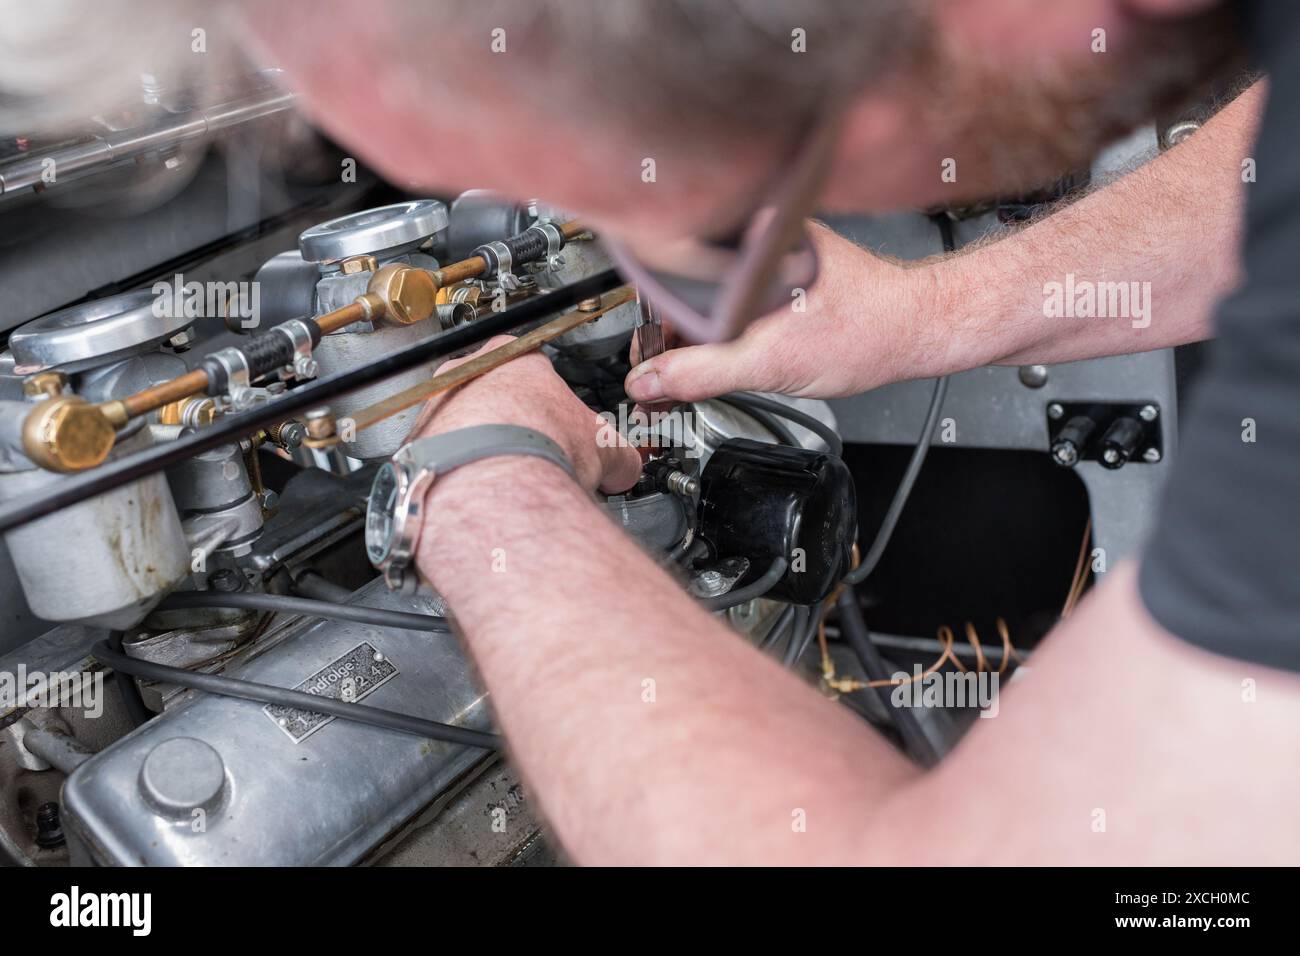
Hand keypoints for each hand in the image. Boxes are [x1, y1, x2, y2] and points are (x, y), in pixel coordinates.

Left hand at [410, 335, 641, 493]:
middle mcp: (467, 373)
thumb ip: (617, 452)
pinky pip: (439, 459)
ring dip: (482, 451)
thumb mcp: (606, 447)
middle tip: (537, 458)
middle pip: (494, 397)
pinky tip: (480, 495)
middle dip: (515, 428)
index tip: (560, 427)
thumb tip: (624, 467)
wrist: (493, 481)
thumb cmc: (542, 449)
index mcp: (515, 356)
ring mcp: (434, 406)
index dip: (554, 405)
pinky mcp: (415, 446)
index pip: (538, 370)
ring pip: (462, 426)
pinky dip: (456, 476)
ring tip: (508, 482)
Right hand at [623, 222, 940, 402]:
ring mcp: (767, 255)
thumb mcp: (769, 361)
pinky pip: (734, 301)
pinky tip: (731, 354)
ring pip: (708, 298)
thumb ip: (700, 372)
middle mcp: (753, 237)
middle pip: (683, 288)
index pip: (668, 275)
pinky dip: (724, 330)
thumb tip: (647, 382)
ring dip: (698, 336)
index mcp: (744, 239)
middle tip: (665, 375)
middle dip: (671, 334)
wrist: (915, 330)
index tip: (644, 359)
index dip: (649, 322)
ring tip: (695, 369)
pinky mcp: (780, 274)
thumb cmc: (864, 329)